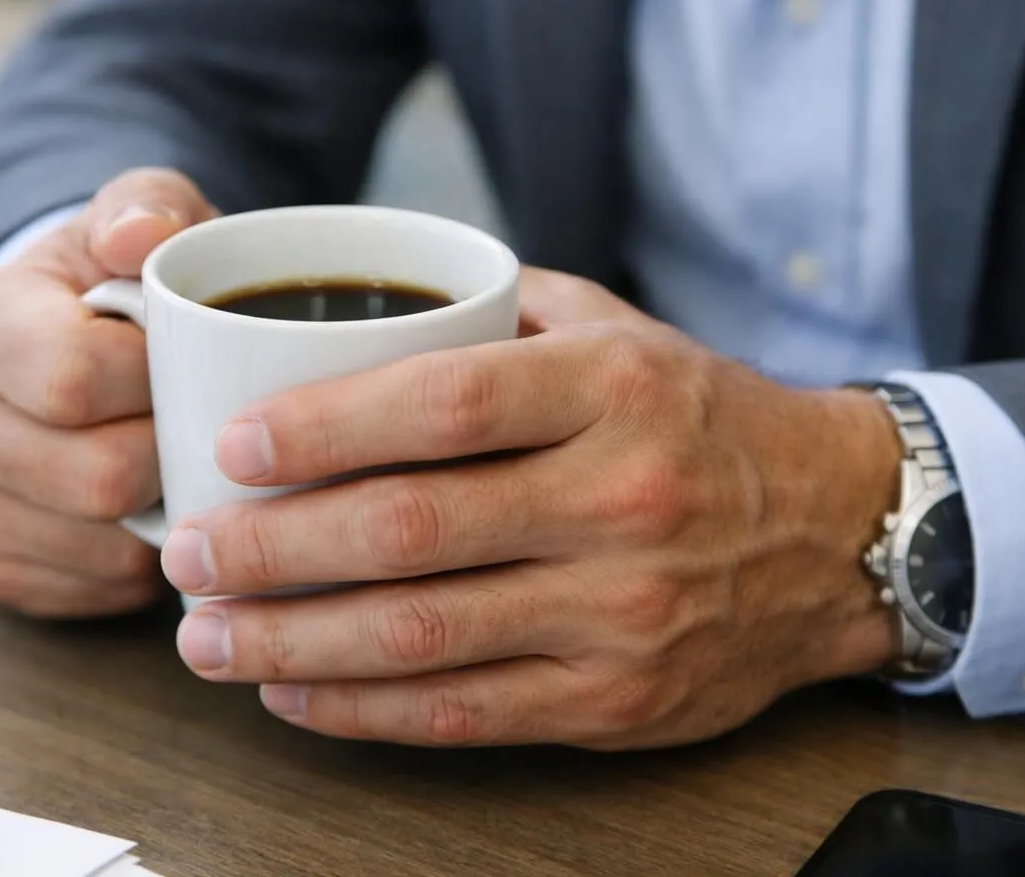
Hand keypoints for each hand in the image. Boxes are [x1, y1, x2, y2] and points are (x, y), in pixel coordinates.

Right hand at [0, 169, 218, 616]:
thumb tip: (138, 235)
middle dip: (173, 451)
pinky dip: (144, 557)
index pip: (71, 380)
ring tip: (177, 458)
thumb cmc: (122, 280)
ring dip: (165, 511)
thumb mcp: (142, 214)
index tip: (186, 358)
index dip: (156, 378)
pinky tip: (151, 508)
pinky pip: (94, 591)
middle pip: (97, 478)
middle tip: (198, 419)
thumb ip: (149, 205)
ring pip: (105, 545)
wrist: (72, 340)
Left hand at [162, 267, 902, 747]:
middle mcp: (620, 500)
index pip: (444, 405)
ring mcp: (621, 612)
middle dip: (273, 548)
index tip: (230, 445)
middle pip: (412, 530)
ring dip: (292, 642)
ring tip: (208, 636)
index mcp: (612, 390)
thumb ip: (494, 313)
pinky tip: (292, 691)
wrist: (836, 534)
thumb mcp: (619, 332)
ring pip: (424, 636)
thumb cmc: (700, 420)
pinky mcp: (616, 700)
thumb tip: (353, 310)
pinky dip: (362, 708)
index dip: (322, 428)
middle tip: (188, 552)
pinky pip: (465, 712)